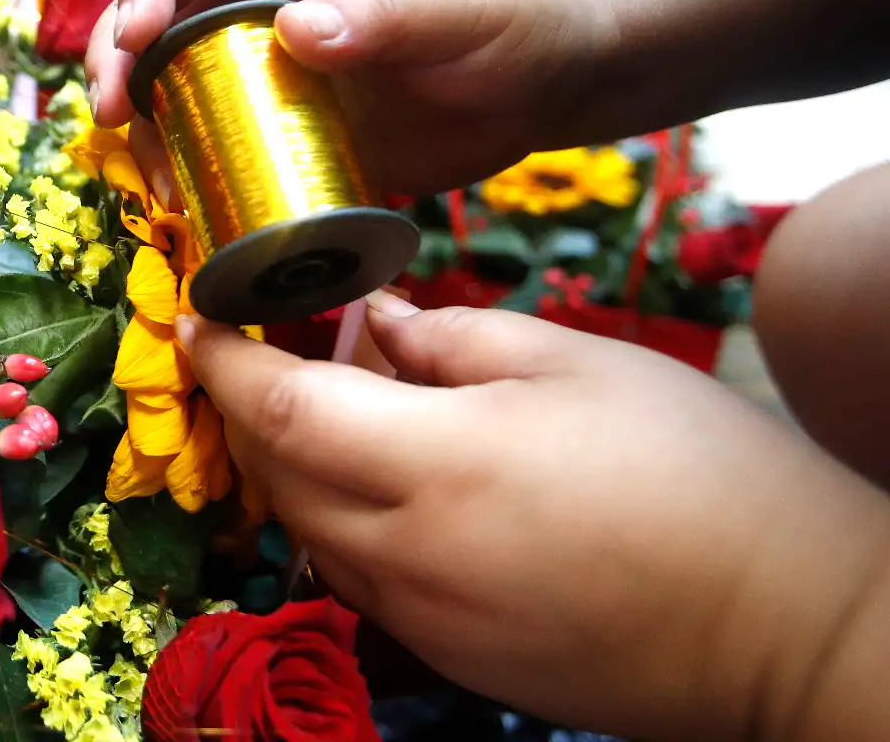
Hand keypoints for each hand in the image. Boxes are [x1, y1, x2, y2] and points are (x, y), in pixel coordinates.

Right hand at [84, 0, 618, 195]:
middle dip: (116, 61)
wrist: (557, 79)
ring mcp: (276, 86)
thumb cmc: (517, 10)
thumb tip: (296, 35)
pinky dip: (196, 188)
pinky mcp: (294, 146)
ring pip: (176, 98)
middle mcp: (269, 18)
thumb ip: (388, 9)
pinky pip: (225, 162)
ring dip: (146, 137)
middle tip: (108, 115)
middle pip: (160, 24)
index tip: (139, 34)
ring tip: (162, 190)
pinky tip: (196, 221)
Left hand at [179, 297, 889, 740]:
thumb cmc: (697, 473)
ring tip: (326, 409)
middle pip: (279, 478)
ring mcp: (426, 623)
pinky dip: (343, 526)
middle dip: (251, 411)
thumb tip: (372, 322)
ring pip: (311, 536)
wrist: (788, 626)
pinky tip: (386, 486)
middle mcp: (409, 557)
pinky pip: (361, 584)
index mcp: (438, 467)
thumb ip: (451, 340)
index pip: (281, 411)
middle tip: (262, 349)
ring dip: (294, 471)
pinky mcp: (455, 663)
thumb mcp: (575, 362)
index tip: (196, 319)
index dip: (224, 362)